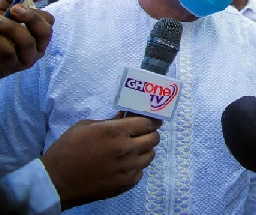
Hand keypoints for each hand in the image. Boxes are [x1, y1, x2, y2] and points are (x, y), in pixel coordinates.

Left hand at [0, 0, 53, 77]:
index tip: (16, 7)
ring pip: (27, 41)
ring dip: (9, 27)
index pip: (49, 21)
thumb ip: (11, 0)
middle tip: (13, 10)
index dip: (35, 12)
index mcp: (39, 34)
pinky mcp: (13, 67)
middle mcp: (38, 48)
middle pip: (46, 31)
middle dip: (30, 18)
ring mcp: (27, 59)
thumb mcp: (2, 14)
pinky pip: (9, 51)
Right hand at [41, 114, 161, 209]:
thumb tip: (125, 117)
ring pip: (150, 155)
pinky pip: (140, 171)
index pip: (147, 124)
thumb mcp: (85, 126)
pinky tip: (124, 164)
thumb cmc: (67, 149)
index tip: (152, 121)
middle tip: (142, 134)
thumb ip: (110, 121)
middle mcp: (126, 149)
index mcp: (116, 132)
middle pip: (154, 139)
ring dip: (145, 150)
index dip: (151, 121)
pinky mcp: (125, 184)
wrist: (56, 181)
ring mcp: (128, 168)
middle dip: (150, 134)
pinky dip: (136, 167)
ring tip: (133, 149)